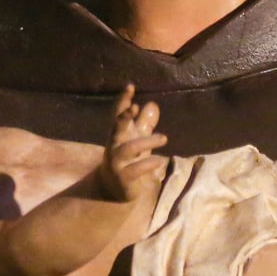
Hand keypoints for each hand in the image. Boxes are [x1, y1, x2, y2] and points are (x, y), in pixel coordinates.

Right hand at [97, 85, 168, 202]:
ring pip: (129, 148)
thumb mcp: (137, 140)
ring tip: (164, 138)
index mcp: (118, 134)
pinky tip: (160, 160)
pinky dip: (148, 163)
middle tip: (134, 107)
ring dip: (146, 142)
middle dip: (124, 117)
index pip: (119, 114)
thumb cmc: (128, 160)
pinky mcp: (124, 177)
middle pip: (116, 127)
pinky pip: (136, 169)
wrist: (112, 188)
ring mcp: (117, 162)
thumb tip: (152, 104)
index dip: (123, 100)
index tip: (130, 87)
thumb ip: (144, 123)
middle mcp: (114, 145)